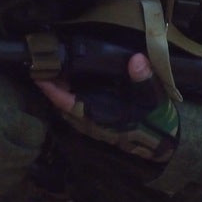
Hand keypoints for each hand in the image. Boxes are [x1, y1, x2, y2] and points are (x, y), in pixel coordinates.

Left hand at [36, 52, 179, 162]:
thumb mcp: (152, 97)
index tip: (37, 74)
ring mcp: (93, 125)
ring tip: (56, 69)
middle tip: (45, 63)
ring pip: (68, 107)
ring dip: (60, 91)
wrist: (164, 141)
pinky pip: (76, 109)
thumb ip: (142, 79)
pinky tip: (74, 82)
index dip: (50, 89)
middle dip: (51, 86)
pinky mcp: (97, 123)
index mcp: (97, 116)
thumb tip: (136, 60)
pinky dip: (70, 96)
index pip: (65, 102)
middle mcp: (90, 122)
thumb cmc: (155, 120)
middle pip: (62, 103)